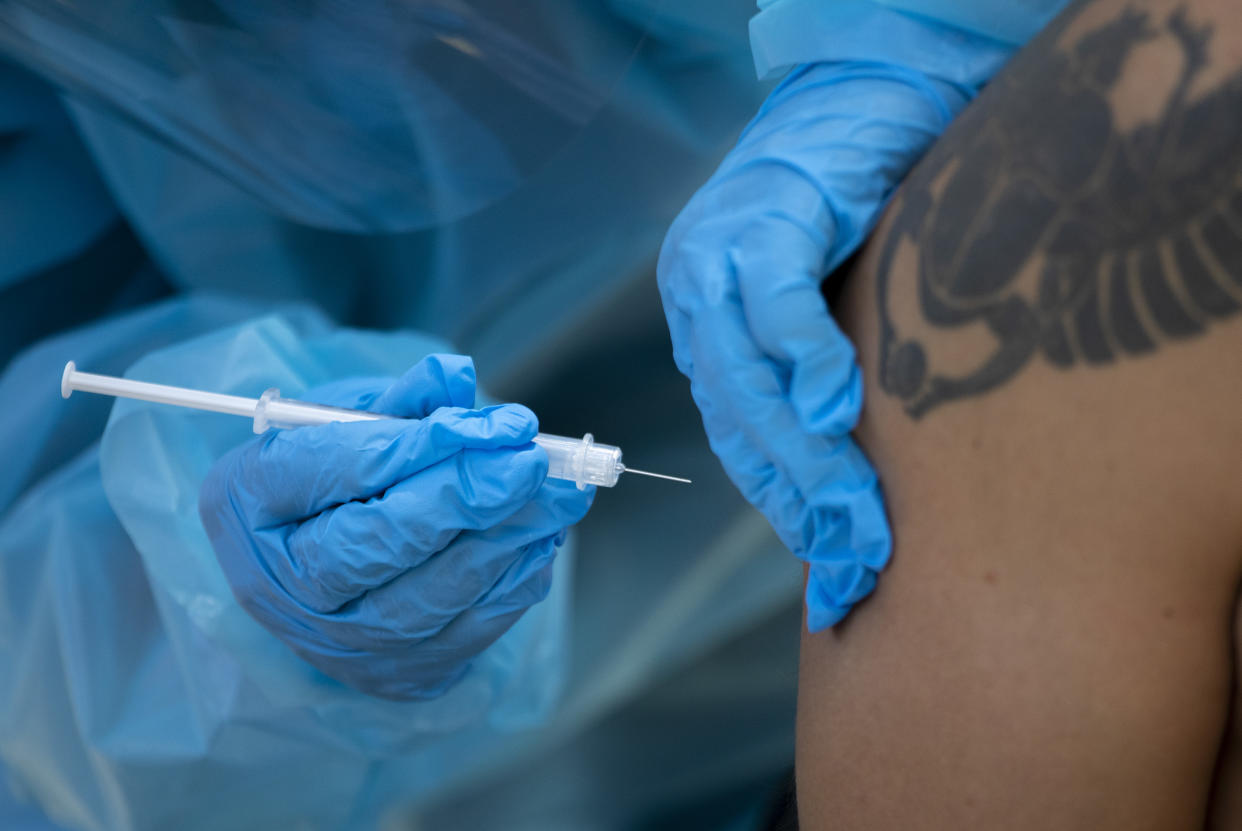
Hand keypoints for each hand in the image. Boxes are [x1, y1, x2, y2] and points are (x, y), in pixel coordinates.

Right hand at [199, 354, 592, 700]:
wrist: (319, 565)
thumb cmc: (332, 475)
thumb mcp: (346, 420)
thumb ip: (399, 402)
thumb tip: (454, 380)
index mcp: (247, 502)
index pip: (331, 470)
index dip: (414, 446)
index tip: (484, 424)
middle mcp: (281, 583)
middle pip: (376, 543)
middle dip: (464, 496)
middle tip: (529, 460)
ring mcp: (338, 641)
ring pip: (431, 594)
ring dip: (507, 538)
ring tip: (561, 494)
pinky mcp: (397, 673)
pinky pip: (467, 630)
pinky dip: (514, 579)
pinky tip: (545, 537)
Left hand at [658, 56, 985, 630]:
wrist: (878, 84)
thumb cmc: (868, 202)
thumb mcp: (841, 304)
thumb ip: (828, 377)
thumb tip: (860, 468)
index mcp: (709, 324)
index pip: (737, 434)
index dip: (784, 502)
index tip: (831, 562)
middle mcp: (698, 297)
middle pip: (738, 420)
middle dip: (799, 497)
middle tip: (855, 556)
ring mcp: (719, 257)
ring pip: (745, 378)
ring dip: (803, 452)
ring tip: (853, 511)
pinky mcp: (761, 217)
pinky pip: (774, 304)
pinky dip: (805, 359)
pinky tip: (839, 408)